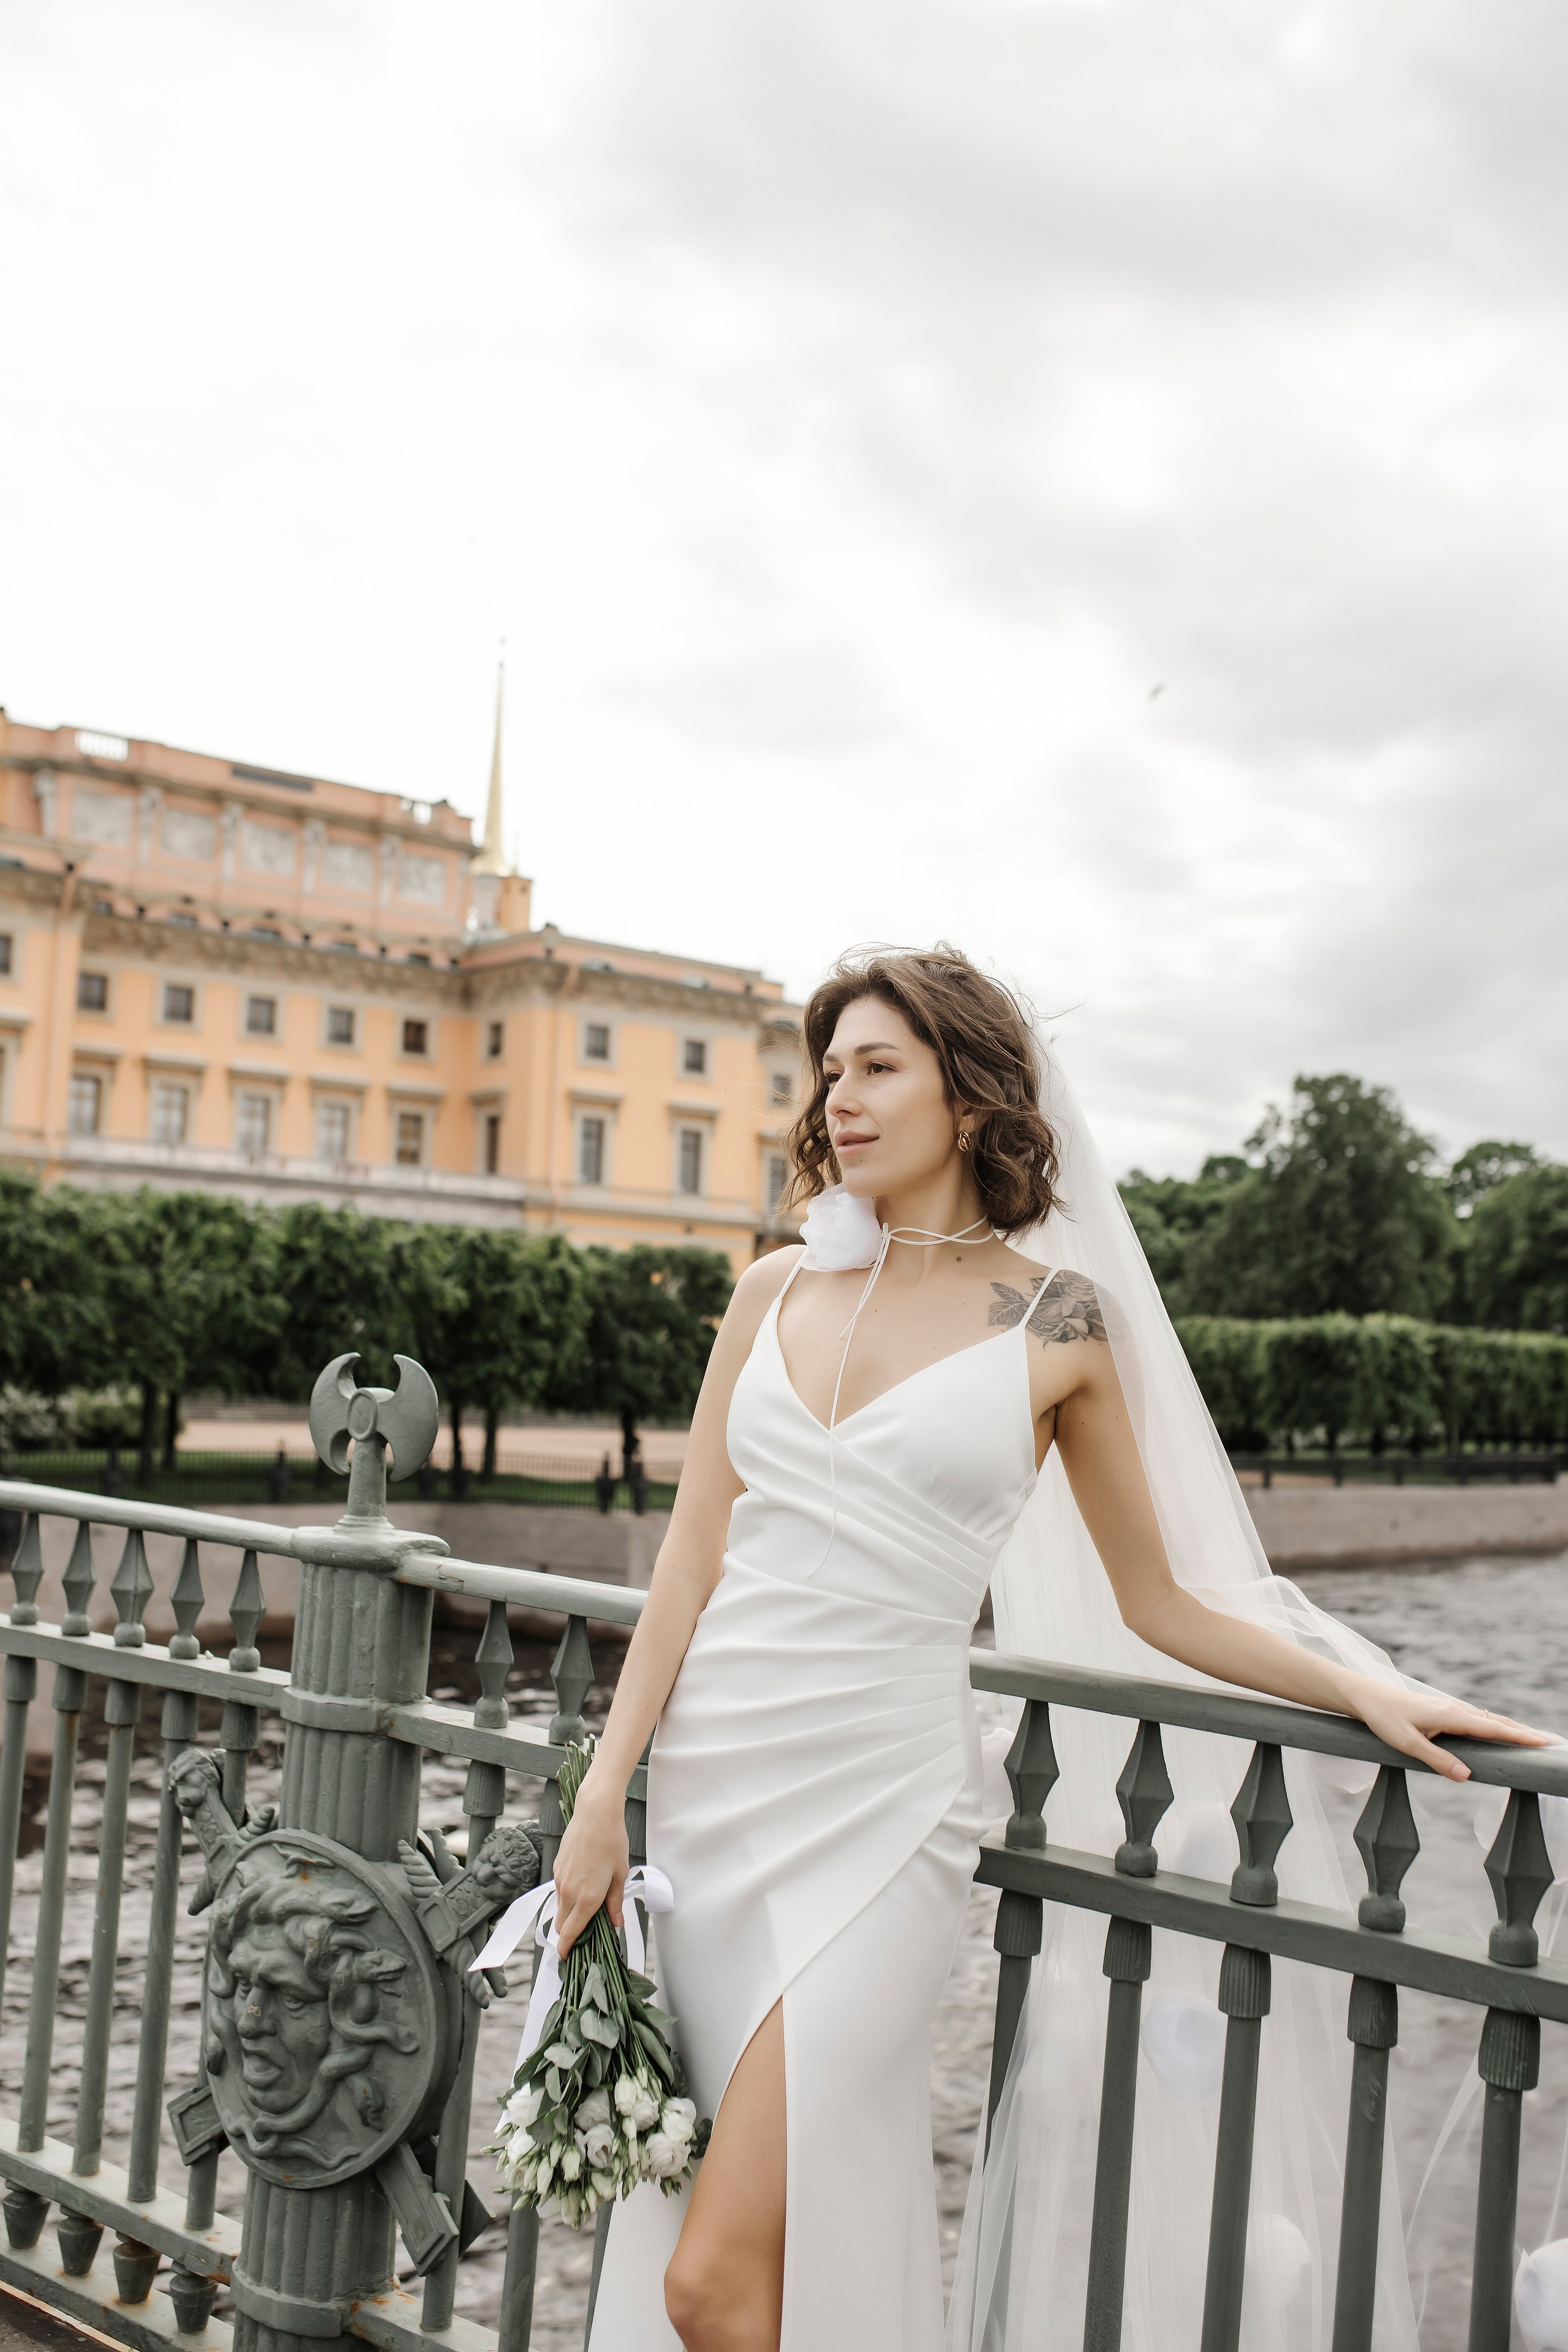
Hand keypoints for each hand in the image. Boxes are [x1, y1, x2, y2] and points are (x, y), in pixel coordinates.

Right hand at [552, 1777, 629, 1956]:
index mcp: (586, 1898)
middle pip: (561, 1924)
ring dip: (569, 1914)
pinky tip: (583, 1884)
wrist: (595, 1813)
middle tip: (583, 1935)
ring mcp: (560, 1879)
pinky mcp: (557, 1867)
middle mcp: (568, 1892)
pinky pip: (559, 1890)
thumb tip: (616, 1923)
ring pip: (559, 1907)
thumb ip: (615, 1902)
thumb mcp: (620, 1874)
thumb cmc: (612, 1842)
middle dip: (568, 1934)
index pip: (570, 1933)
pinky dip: (567, 1896)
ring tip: (587, 1907)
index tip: (566, 1958)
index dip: (566, 1949)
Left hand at [1342, 1672, 1553, 1782]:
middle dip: (1524, 1732)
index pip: (1492, 1729)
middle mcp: (1455, 1710)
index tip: (1544, 1742)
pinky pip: (1477, 1719)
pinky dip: (1494, 1725)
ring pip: (1488, 1719)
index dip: (1519, 1736)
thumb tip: (1466, 1776)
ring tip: (1532, 1738)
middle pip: (1497, 1722)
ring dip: (1511, 1728)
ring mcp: (1450, 1709)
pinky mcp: (1443, 1712)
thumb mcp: (1407, 1744)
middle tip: (1550, 1742)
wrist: (1365, 1697)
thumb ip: (1437, 1760)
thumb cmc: (1383, 1719)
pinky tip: (1498, 1730)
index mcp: (1450, 1716)